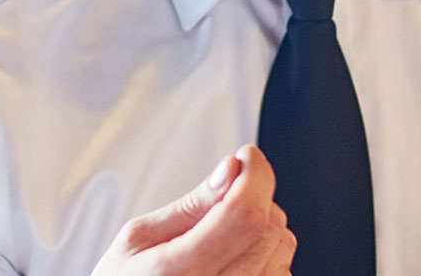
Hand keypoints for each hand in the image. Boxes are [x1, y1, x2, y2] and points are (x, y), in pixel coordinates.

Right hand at [90, 144, 295, 274]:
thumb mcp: (138, 238)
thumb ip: (190, 205)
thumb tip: (230, 169)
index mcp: (179, 272)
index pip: (244, 215)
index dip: (254, 175)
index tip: (246, 156)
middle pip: (267, 227)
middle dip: (255, 194)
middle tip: (227, 194)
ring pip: (281, 247)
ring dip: (264, 224)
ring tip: (228, 229)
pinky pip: (281, 271)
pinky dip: (268, 254)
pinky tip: (237, 256)